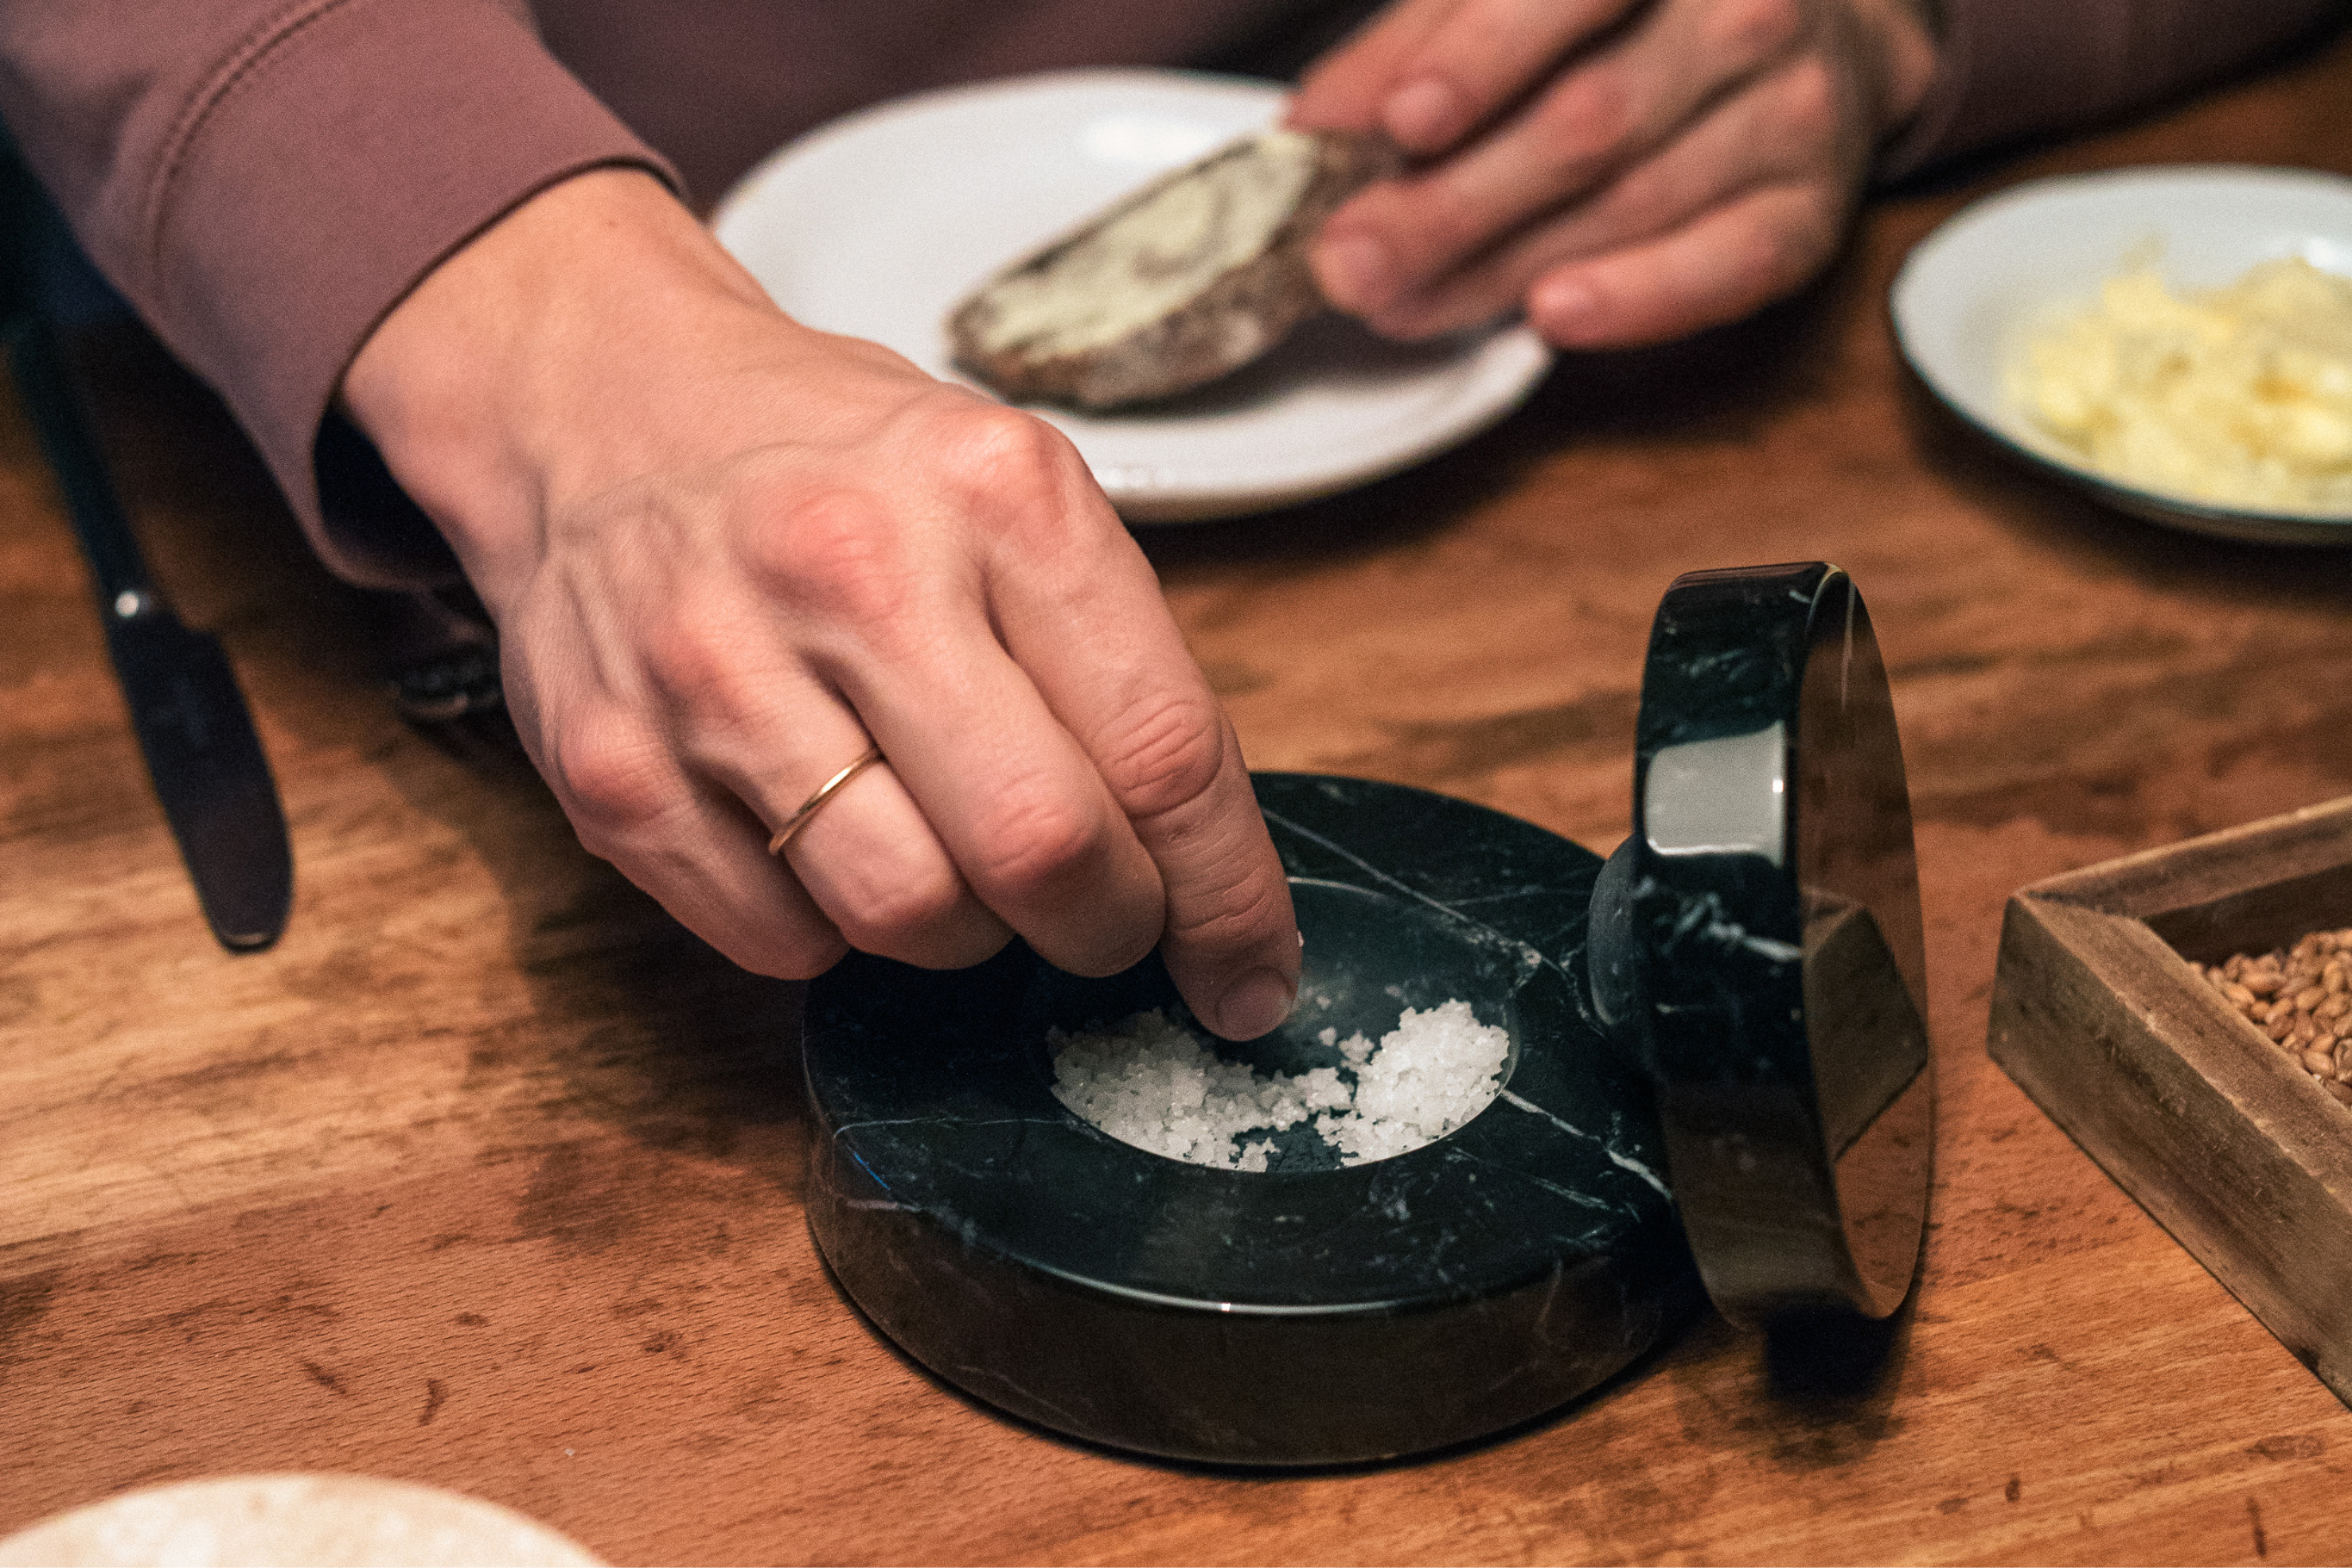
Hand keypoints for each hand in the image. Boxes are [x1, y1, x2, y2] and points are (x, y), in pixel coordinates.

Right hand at [341, 169, 1299, 1038]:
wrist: (602, 408)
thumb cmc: (842, 469)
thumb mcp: (1009, 492)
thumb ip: (1108, 661)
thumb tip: (1201, 872)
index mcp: (995, 492)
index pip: (1163, 747)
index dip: (1227, 898)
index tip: (1251, 976)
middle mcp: (853, 571)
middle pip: (1043, 850)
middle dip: (1103, 928)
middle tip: (1101, 919)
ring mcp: (714, 671)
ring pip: (910, 917)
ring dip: (966, 933)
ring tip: (950, 856)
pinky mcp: (610, 766)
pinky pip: (779, 943)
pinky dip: (832, 931)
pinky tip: (824, 842)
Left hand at [1288, 0, 1938, 346]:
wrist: (1817, 31)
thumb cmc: (1633, 12)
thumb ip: (1414, 46)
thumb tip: (1316, 127)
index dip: (1480, 58)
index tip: (1399, 123)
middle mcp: (1742, 11)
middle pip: (1585, 119)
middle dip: (1451, 203)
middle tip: (1352, 260)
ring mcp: (1789, 110)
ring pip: (1631, 202)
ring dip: (1501, 268)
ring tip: (1400, 302)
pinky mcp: (1809, 209)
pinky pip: (1726, 266)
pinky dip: (1634, 298)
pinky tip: (1551, 314)